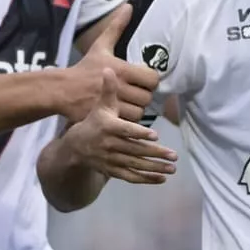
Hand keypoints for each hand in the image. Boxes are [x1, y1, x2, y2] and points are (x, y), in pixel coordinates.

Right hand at [63, 69, 177, 183]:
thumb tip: (109, 69)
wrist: (75, 147)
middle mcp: (109, 145)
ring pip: (135, 165)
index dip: (139, 133)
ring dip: (154, 168)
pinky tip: (162, 178)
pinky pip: (131, 177)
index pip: (125, 130)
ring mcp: (112, 160)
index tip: (155, 135)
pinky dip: (146, 179)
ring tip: (172, 168)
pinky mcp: (113, 171)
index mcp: (108, 127)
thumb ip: (109, 90)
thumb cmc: (94, 122)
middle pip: (134, 150)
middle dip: (155, 153)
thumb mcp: (100, 105)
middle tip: (173, 155)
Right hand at [64, 4, 158, 121]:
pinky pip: (127, 123)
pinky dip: (127, 121)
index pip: (152, 79)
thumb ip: (117, 27)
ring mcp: (112, 103)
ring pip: (140, 112)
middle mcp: (119, 86)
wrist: (62, 89)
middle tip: (136, 94)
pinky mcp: (105, 117)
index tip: (143, 81)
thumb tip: (128, 6)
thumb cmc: (85, 68)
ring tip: (129, 105)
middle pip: (147, 97)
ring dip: (137, 110)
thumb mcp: (101, 46)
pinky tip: (121, 114)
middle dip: (144, 96)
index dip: (150, 81)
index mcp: (122, 69)